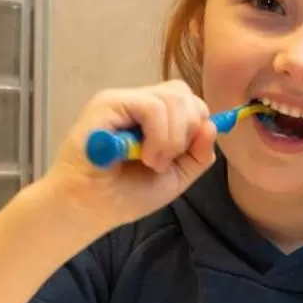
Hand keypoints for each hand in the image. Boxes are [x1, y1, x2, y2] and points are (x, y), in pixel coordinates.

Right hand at [41, 81, 218, 234]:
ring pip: (172, 98)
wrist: (90, 208)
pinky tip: (145, 156)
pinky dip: (158, 135)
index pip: (190, 101)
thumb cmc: (126, 194)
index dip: (197, 126)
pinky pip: (151, 106)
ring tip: (153, 162)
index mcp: (155, 116)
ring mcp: (123, 100)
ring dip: (172, 138)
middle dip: (188, 130)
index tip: (183, 156)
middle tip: (167, 160)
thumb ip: (198, 154)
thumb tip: (212, 126)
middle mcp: (138, 102)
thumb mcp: (176, 176)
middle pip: (183, 93)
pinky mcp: (108, 103)